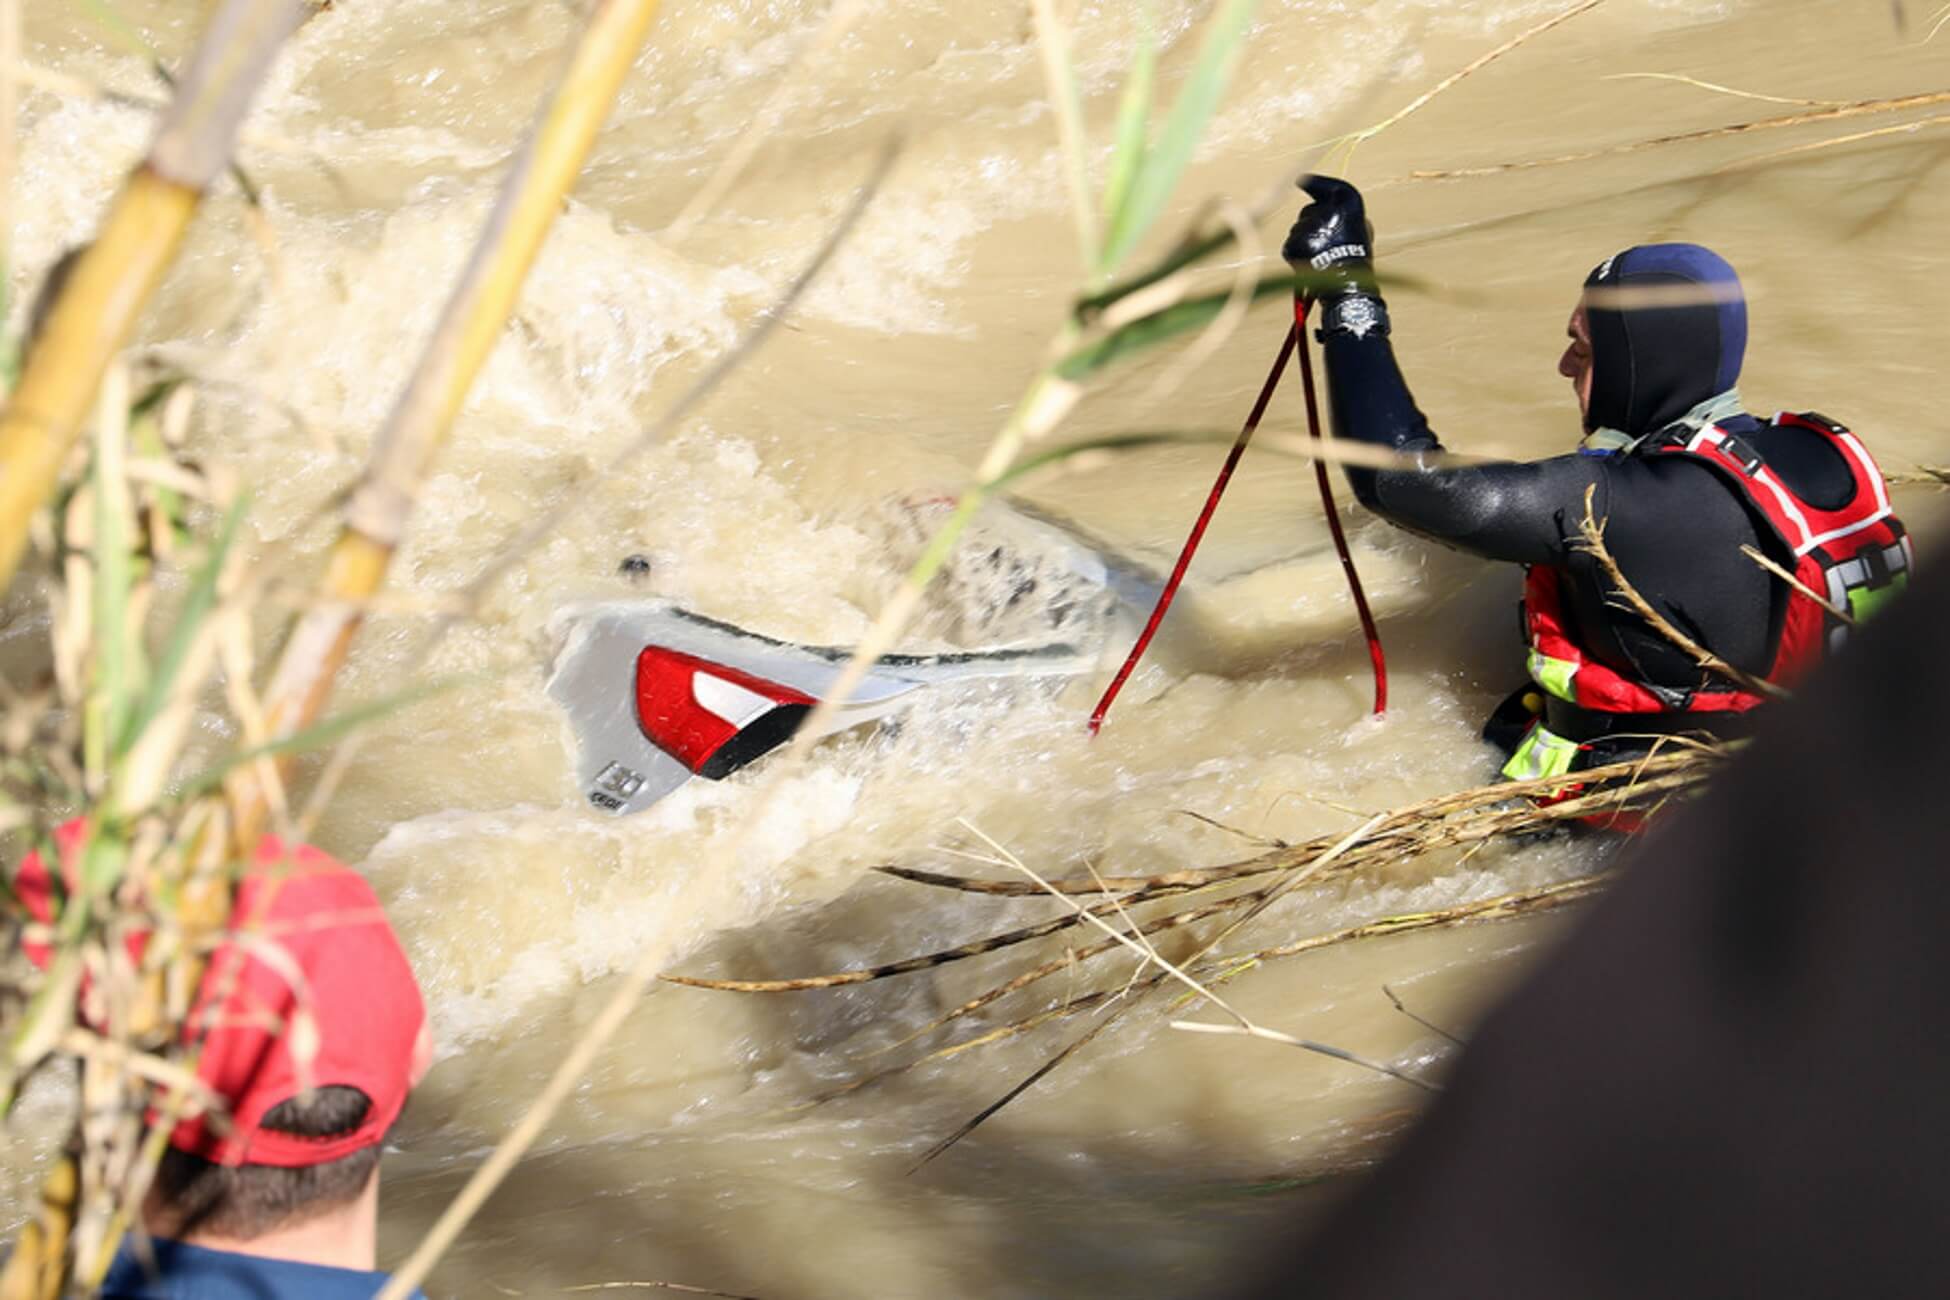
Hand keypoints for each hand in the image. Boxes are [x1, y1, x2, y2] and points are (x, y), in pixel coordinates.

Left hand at [1282, 174, 1374, 300]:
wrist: (1348, 285)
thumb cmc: (1355, 257)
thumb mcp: (1359, 226)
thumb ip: (1340, 211)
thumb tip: (1320, 198)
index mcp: (1348, 202)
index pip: (1326, 186)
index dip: (1314, 184)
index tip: (1301, 180)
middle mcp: (1328, 210)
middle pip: (1308, 212)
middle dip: (1311, 224)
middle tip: (1325, 243)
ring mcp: (1310, 227)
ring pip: (1298, 229)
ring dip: (1304, 240)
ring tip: (1320, 256)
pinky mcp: (1295, 243)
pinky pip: (1291, 244)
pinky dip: (1297, 253)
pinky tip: (1310, 262)